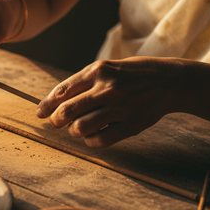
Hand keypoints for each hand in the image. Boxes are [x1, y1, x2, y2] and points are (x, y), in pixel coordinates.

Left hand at [36, 57, 185, 146]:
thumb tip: (54, 102)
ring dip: (74, 131)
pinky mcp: (130, 125)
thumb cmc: (131, 74)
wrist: (169, 81)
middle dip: (56, 120)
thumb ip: (83, 83)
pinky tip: (93, 136)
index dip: (46, 105)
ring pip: (81, 128)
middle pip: (67, 112)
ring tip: (77, 128)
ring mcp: (120, 107)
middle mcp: (107, 88)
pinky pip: (100, 140)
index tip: (40, 113)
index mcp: (98, 71)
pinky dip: (90, 141)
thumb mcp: (106, 68)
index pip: (62, 91)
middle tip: (57, 122)